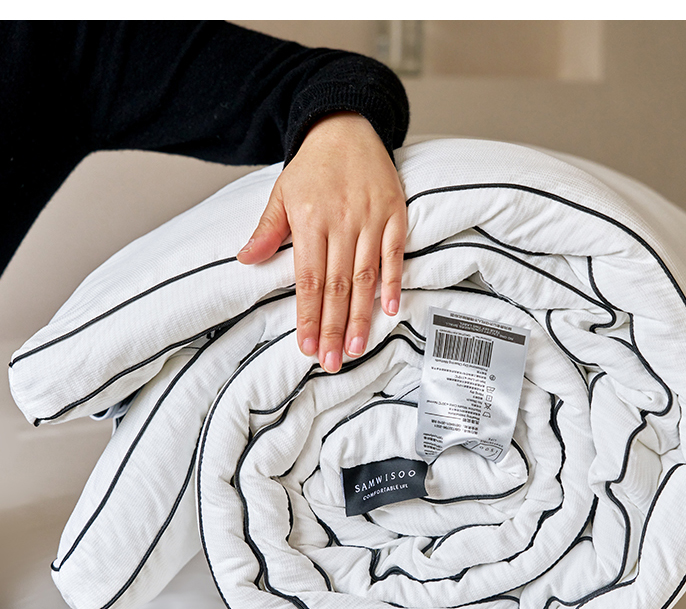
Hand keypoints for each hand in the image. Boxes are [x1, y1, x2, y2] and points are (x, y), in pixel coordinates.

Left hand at [236, 112, 406, 372]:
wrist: (346, 126)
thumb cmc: (312, 166)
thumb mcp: (282, 193)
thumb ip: (267, 230)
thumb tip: (245, 260)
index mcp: (310, 220)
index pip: (309, 279)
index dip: (309, 316)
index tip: (307, 346)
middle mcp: (342, 222)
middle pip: (337, 286)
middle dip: (333, 327)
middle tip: (331, 361)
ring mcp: (372, 219)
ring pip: (366, 277)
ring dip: (360, 316)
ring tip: (355, 348)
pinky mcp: (395, 214)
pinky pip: (395, 254)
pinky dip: (393, 283)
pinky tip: (388, 310)